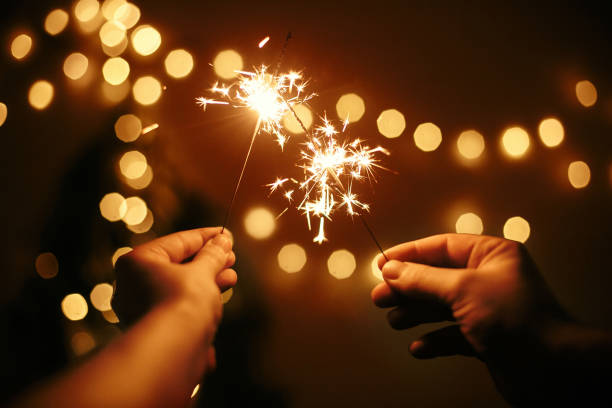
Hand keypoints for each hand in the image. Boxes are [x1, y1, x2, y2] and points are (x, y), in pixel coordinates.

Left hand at [112, 227, 235, 369]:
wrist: (173, 352)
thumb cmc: (182, 303)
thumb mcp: (203, 272)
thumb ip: (213, 254)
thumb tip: (223, 241)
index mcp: (137, 262)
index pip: (178, 241)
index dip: (206, 237)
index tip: (226, 235)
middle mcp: (132, 284)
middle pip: (178, 265)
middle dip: (208, 261)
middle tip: (230, 257)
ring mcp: (140, 309)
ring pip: (179, 288)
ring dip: (207, 281)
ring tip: (231, 277)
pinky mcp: (154, 329)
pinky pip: (178, 307)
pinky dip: (198, 301)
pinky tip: (219, 298)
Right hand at [371, 233, 572, 403]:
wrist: (552, 370)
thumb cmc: (512, 318)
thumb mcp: (461, 289)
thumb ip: (422, 279)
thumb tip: (390, 269)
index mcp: (491, 255)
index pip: (442, 246)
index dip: (409, 254)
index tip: (381, 265)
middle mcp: (489, 278)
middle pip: (437, 277)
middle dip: (408, 288)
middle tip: (379, 298)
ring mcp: (487, 309)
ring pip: (441, 306)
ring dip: (416, 315)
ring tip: (395, 321)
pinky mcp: (485, 338)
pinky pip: (452, 334)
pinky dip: (435, 340)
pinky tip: (420, 348)